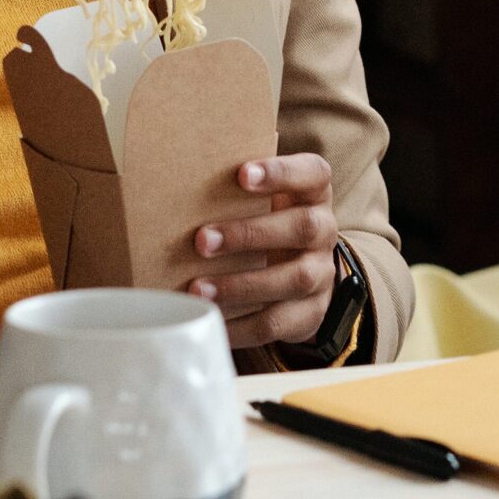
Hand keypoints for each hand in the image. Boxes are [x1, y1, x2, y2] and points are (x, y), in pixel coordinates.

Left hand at [188, 154, 339, 350]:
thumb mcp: (260, 198)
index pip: (312, 173)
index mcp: (313, 192)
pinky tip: (211, 318)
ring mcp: (322, 273)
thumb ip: (234, 187)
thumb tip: (174, 173)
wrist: (299, 267)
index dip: (280, 173)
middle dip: (250, 234)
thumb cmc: (263, 220)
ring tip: (198, 288)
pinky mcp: (311, 312)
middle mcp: (324, 230)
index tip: (241, 174)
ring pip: (294, 279)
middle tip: (202, 240)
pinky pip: (279, 322)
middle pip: (302, 228)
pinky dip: (241, 325)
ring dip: (242, 285)